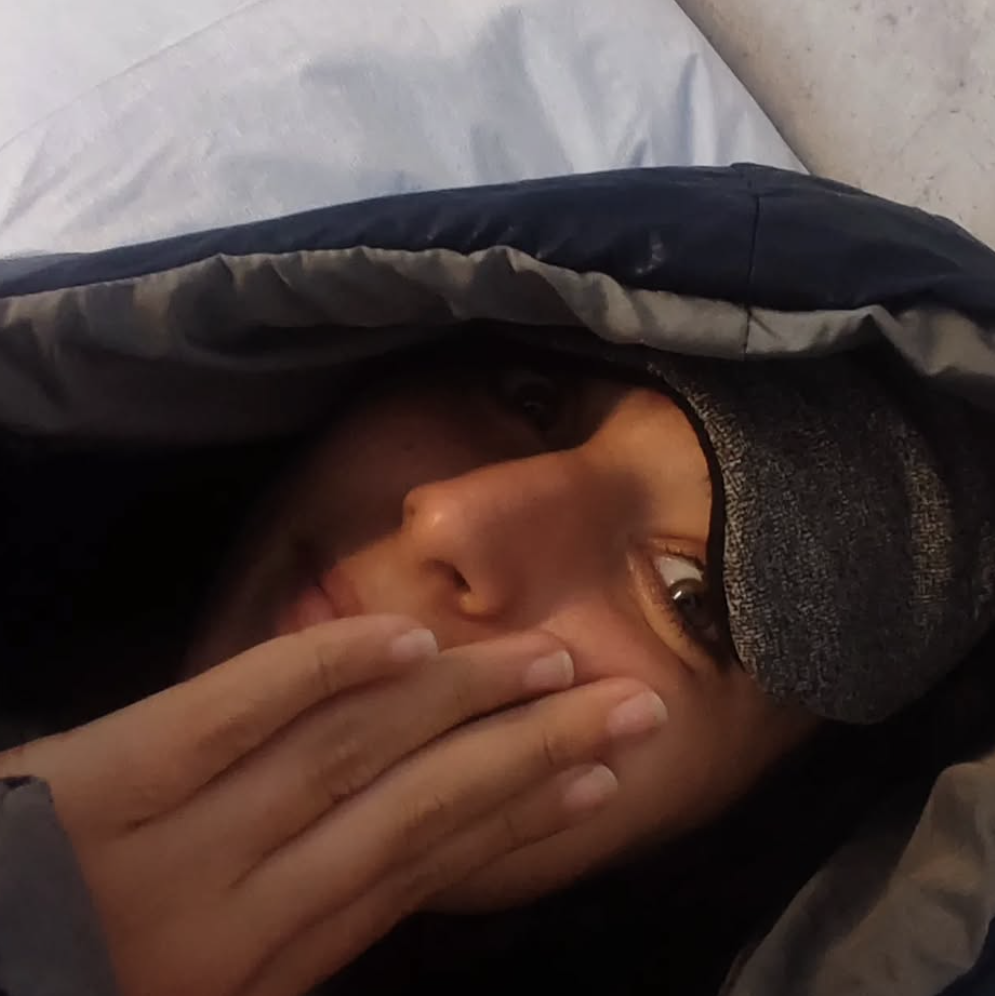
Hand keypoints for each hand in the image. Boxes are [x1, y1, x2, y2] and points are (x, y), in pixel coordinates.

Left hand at [0, 615, 659, 995]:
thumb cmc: (79, 992)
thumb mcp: (220, 987)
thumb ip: (305, 928)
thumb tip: (405, 858)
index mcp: (276, 966)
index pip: (432, 867)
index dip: (527, 816)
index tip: (605, 775)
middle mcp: (251, 906)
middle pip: (425, 806)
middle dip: (537, 751)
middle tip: (630, 705)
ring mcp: (180, 838)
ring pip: (356, 751)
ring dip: (463, 699)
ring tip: (552, 663)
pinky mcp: (114, 774)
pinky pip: (240, 707)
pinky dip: (329, 666)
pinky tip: (408, 637)